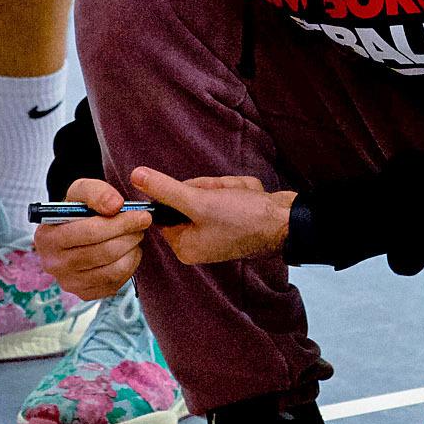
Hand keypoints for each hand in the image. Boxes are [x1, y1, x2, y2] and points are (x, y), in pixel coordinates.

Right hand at [32, 178, 151, 298]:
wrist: (74, 230)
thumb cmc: (77, 210)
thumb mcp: (81, 191)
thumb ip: (97, 192)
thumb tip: (115, 206)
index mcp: (46, 237)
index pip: (90, 232)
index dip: (121, 223)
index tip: (143, 215)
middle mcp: (53, 264)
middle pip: (104, 252)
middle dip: (130, 236)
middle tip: (142, 224)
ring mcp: (68, 282)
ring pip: (113, 270)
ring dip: (132, 250)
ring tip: (135, 236)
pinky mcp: (85, 294)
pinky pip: (116, 283)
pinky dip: (129, 265)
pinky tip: (128, 251)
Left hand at [131, 167, 295, 265]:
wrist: (287, 221)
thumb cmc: (244, 218)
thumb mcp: (199, 201)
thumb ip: (165, 189)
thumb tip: (135, 176)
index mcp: (185, 246)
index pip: (165, 210)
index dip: (182, 193)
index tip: (202, 195)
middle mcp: (198, 243)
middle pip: (186, 199)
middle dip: (208, 189)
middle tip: (224, 197)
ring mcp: (216, 232)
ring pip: (207, 193)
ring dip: (224, 187)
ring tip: (239, 197)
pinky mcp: (233, 222)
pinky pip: (224, 196)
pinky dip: (236, 191)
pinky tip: (247, 198)